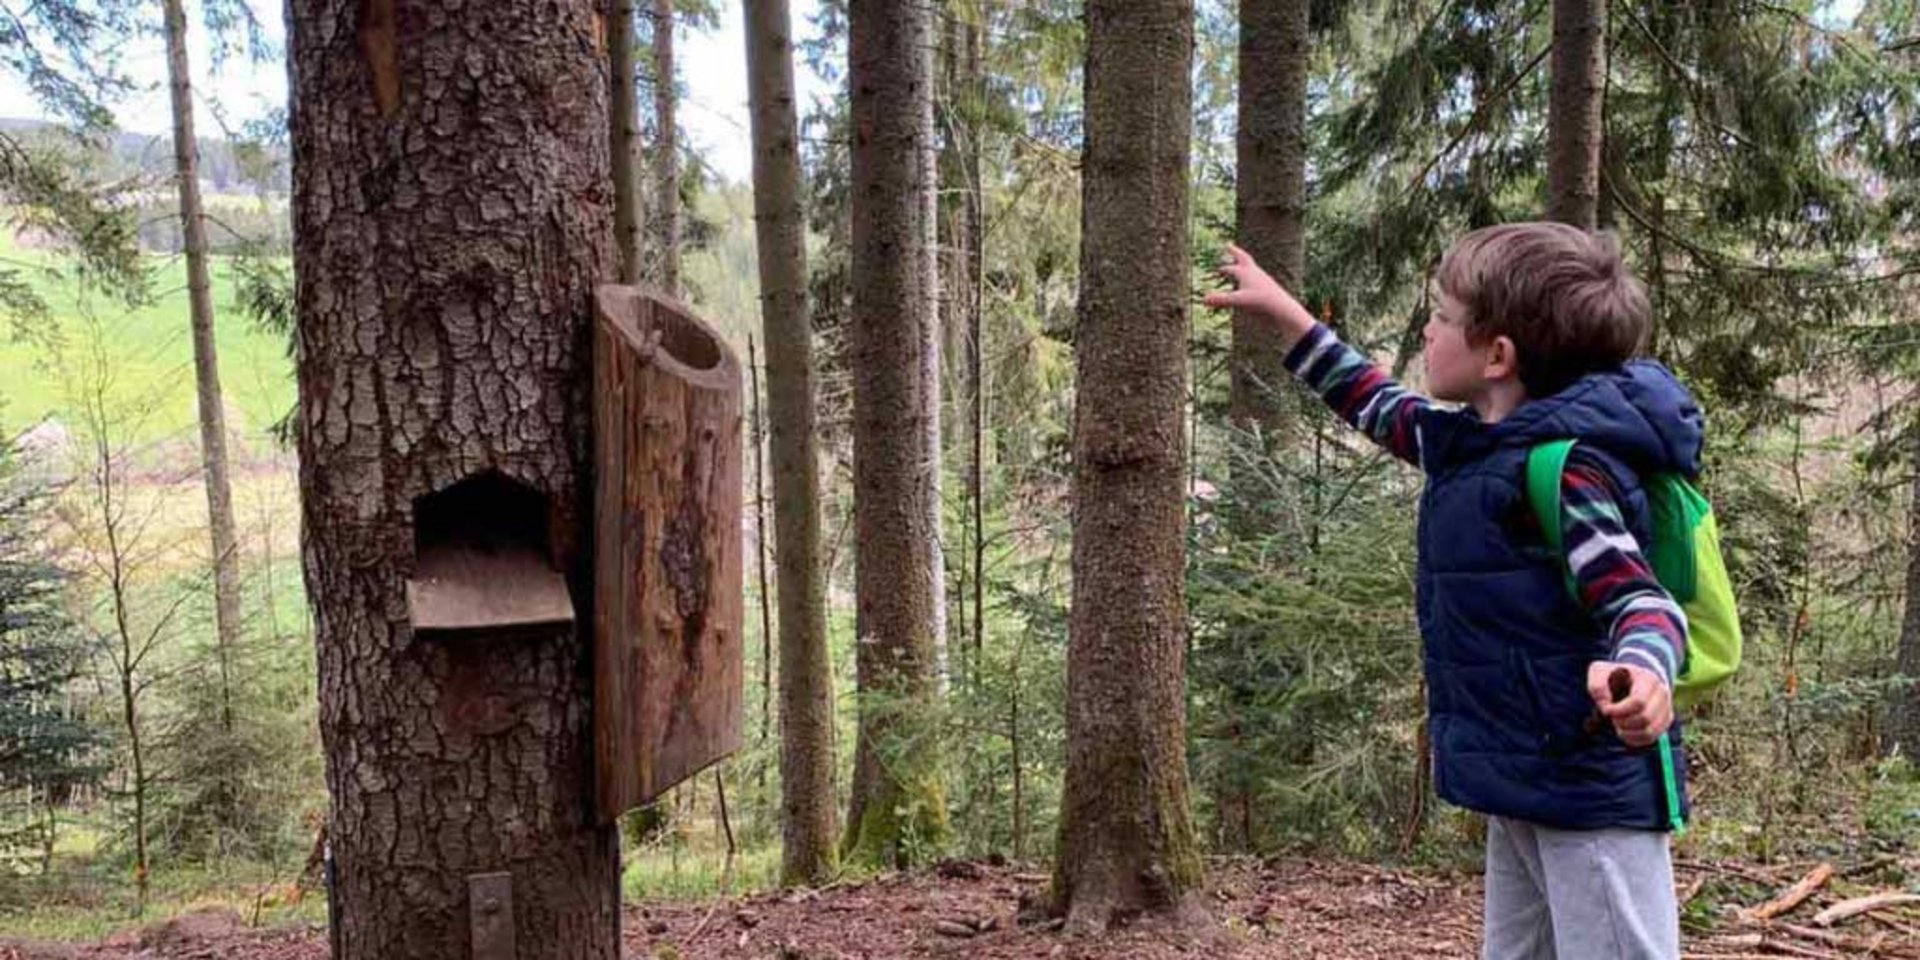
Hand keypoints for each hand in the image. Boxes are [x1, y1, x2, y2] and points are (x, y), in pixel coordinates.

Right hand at [1201, 243, 1317, 344]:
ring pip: (1251, 268)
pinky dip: (1250, 277)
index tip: (1215, 269)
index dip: (1221, 270)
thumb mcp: (1238, 301)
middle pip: (1243, 258)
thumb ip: (1221, 300)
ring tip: (1239, 265)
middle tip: (1228, 245)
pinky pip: (1257, 278)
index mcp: (1246, 272)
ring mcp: (1262, 279)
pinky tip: (1250, 283)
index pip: (1230, 268)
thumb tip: (1203, 299)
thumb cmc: (1261, 302)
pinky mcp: (1267, 287)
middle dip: (1234, 252)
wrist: (1282, 308)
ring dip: (1243, 265)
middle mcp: (1255, 273)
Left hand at [1588, 662, 1672, 748]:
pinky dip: (1634, 739)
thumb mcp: (1599, 673)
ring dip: (1628, 733)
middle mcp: (1662, 694)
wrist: (1631, 679)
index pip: (1638, 702)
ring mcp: (1666, 709)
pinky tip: (1624, 731)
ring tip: (1617, 725)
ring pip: (1649, 732)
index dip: (1619, 711)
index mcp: (1648, 679)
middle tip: (1612, 718)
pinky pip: (1651, 738)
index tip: (1606, 710)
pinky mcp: (1664, 721)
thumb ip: (1597, 686)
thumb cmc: (1614, 676)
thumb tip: (1605, 706)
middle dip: (1623, 722)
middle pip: (1645, 718)